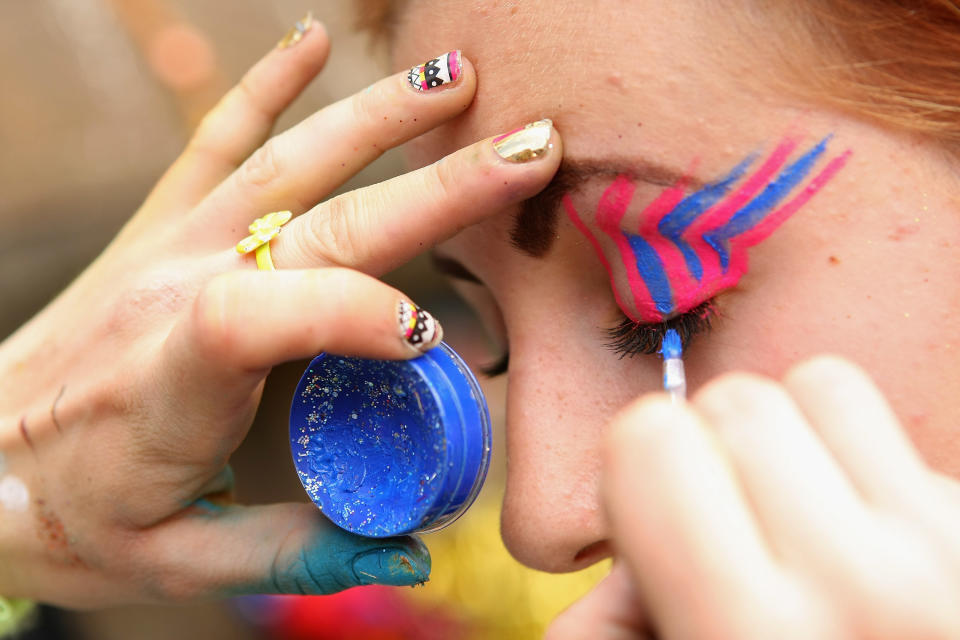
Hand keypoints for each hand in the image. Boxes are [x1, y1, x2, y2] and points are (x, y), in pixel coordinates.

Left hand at [0, 19, 561, 606]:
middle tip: (527, 151)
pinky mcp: (160, 227)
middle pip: (317, 224)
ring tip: (458, 78)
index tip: (428, 337)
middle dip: (433, 188)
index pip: (259, 318)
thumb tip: (411, 549)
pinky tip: (310, 37)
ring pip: (282, 165)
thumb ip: (300, 556)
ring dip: (375, 118)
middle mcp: (173, 295)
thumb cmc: (80, 514)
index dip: (351, 313)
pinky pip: (215, 140)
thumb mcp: (182, 565)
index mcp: (173, 387)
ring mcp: (168, 248)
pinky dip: (264, 84)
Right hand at [548, 356, 959, 638]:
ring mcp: (949, 555)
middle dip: (714, 451)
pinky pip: (891, 429)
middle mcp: (865, 590)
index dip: (637, 467)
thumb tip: (612, 550)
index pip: (650, 439)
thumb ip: (606, 626)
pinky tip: (867, 542)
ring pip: (821, 387)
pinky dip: (862, 466)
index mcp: (753, 636)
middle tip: (732, 527)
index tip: (659, 510)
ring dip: (795, 439)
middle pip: (737, 403)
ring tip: (800, 522)